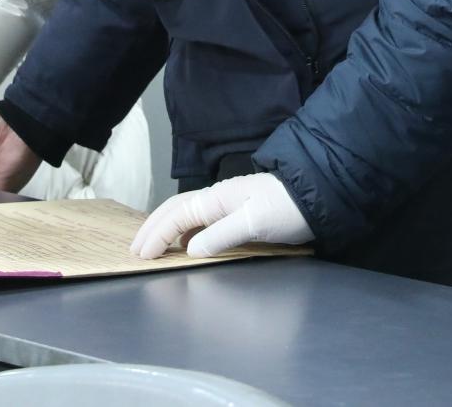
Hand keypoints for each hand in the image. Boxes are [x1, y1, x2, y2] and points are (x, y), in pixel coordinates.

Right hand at [130, 173, 312, 258]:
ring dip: (166, 228)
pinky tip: (186, 242)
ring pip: (186, 213)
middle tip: (135, 249)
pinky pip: (201, 220)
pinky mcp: (238, 212)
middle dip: (153, 228)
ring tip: (153, 245)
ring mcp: (227, 203)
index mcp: (216, 198)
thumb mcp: (253, 223)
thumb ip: (220, 236)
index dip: (156, 235)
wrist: (316, 197)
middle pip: (175, 210)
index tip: (141, 255)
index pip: (176, 216)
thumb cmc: (286, 209)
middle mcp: (217, 198)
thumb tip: (190, 250)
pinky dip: (184, 230)